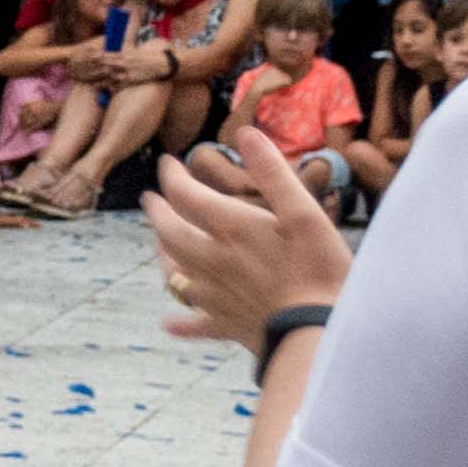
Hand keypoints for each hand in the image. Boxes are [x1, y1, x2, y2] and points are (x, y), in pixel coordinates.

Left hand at [146, 115, 355, 352]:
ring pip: (175, 275)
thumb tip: (246, 133)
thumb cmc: (318, 269)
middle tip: (149, 199)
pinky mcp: (227, 325)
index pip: (186, 195)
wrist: (317, 333)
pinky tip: (168, 324)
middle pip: (171, 233)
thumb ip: (273, 173)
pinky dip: (180, 322)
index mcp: (230, 229)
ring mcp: (216, 296)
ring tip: (158, 247)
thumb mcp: (304, 212)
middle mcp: (213, 260)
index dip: (172, 176)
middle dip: (158, 212)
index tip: (167, 163)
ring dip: (163, 257)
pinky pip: (196, 324)